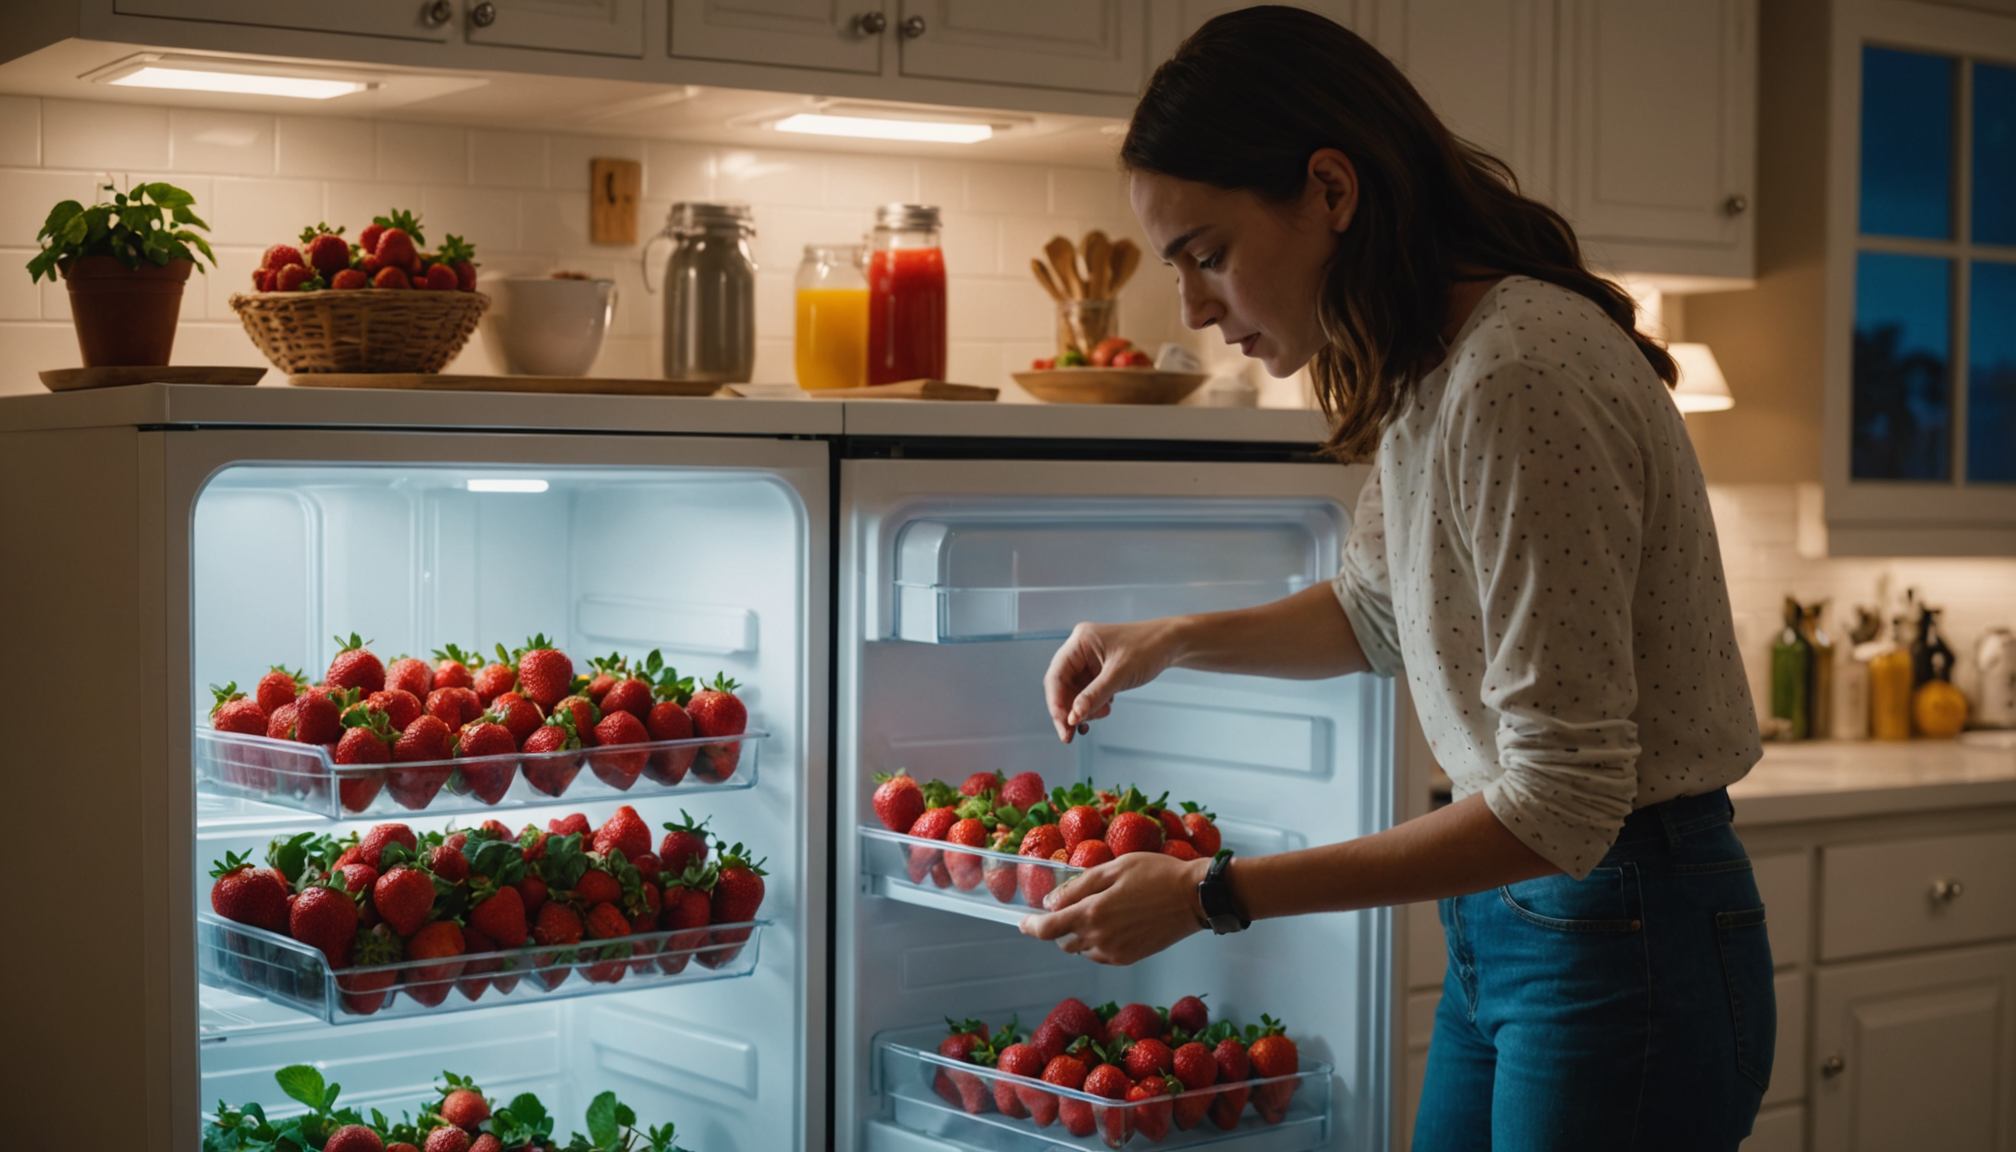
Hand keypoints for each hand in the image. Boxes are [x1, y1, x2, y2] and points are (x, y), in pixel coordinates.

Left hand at [1018, 850, 1209, 964]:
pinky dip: (1098, 942)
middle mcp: (1099, 938)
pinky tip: (1114, 923)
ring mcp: (1115, 953)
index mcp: (1091, 913)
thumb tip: (1050, 903)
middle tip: (1072, 906)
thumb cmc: (1155, 874)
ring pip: (1082, 949)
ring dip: (1080, 934)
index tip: (1023, 922)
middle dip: (1060, 926)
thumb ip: (1078, 887)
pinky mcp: (1129, 959)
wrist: (1194, 897)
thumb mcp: (1113, 868)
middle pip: (1063, 941)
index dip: (1031, 926)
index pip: (1048, 929)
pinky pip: (1101, 955)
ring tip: (1100, 911)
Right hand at [1042, 619, 1181, 743]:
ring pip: (1074, 692)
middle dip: (1067, 710)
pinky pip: (1087, 692)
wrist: (1172, 643)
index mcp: (1080, 641)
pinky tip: (1103, 711)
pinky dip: (1092, 705)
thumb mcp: (1120, 673)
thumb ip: (1095, 695)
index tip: (1063, 724)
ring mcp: (1089, 661)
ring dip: (1081, 710)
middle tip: (1070, 734)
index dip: (1056, 702)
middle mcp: (1080, 650)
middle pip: (1062, 685)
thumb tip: (1073, 717)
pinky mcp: (1099, 671)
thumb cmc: (1149, 648)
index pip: (1056, 674)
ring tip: (1096, 719)